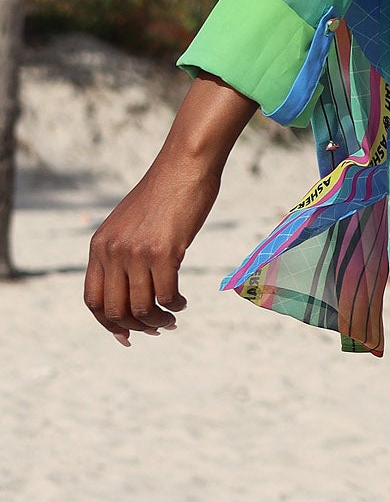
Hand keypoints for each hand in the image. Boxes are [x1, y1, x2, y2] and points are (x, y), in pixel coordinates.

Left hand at [84, 149, 219, 345]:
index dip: (107, 324)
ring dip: (159, 321)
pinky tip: (183, 301)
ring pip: (141, 308)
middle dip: (136, 327)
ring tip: (172, 318)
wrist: (184, 165)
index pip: (92, 300)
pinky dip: (175, 305)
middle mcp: (112, 251)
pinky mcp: (163, 252)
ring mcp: (136, 252)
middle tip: (158, 328)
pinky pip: (166, 295)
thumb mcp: (128, 224)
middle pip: (115, 310)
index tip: (127, 335)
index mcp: (99, 246)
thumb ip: (121, 252)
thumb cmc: (163, 194)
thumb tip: (129, 290)